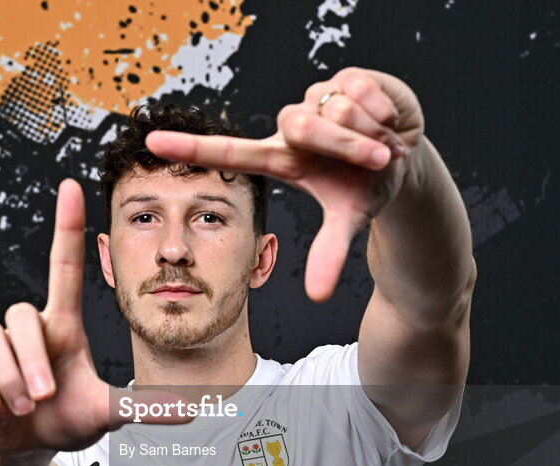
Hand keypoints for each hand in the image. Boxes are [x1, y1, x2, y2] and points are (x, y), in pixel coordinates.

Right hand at [0, 179, 186, 458]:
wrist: (26, 447)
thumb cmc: (67, 417)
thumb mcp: (107, 412)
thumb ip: (144, 408)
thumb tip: (195, 409)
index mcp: (62, 326)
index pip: (64, 266)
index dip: (67, 227)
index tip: (71, 186)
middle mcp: (28, 329)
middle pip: (20, 315)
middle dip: (31, 361)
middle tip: (44, 397)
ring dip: (12, 381)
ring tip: (26, 408)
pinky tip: (1, 413)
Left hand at [144, 67, 424, 301]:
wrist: (408, 152)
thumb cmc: (364, 184)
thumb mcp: (349, 218)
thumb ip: (330, 253)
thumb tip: (318, 296)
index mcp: (282, 158)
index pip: (229, 152)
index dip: (191, 149)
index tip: (152, 143)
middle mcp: (290, 125)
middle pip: (302, 124)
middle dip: (346, 145)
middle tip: (375, 160)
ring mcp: (314, 97)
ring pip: (335, 108)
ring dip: (368, 132)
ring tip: (380, 143)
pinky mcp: (344, 75)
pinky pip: (360, 89)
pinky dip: (383, 110)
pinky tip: (387, 119)